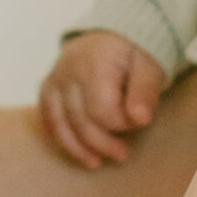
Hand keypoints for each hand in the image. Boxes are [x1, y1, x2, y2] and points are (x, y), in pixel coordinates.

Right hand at [40, 31, 167, 168]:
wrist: (111, 33)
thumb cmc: (134, 52)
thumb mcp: (150, 65)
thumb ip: (145, 90)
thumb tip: (140, 119)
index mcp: (95, 64)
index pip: (102, 110)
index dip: (121, 124)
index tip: (138, 122)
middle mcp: (69, 71)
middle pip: (79, 119)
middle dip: (101, 143)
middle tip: (122, 155)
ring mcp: (55, 78)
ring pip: (59, 122)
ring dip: (77, 147)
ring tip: (95, 163)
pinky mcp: (48, 85)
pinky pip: (46, 115)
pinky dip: (57, 134)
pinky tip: (73, 147)